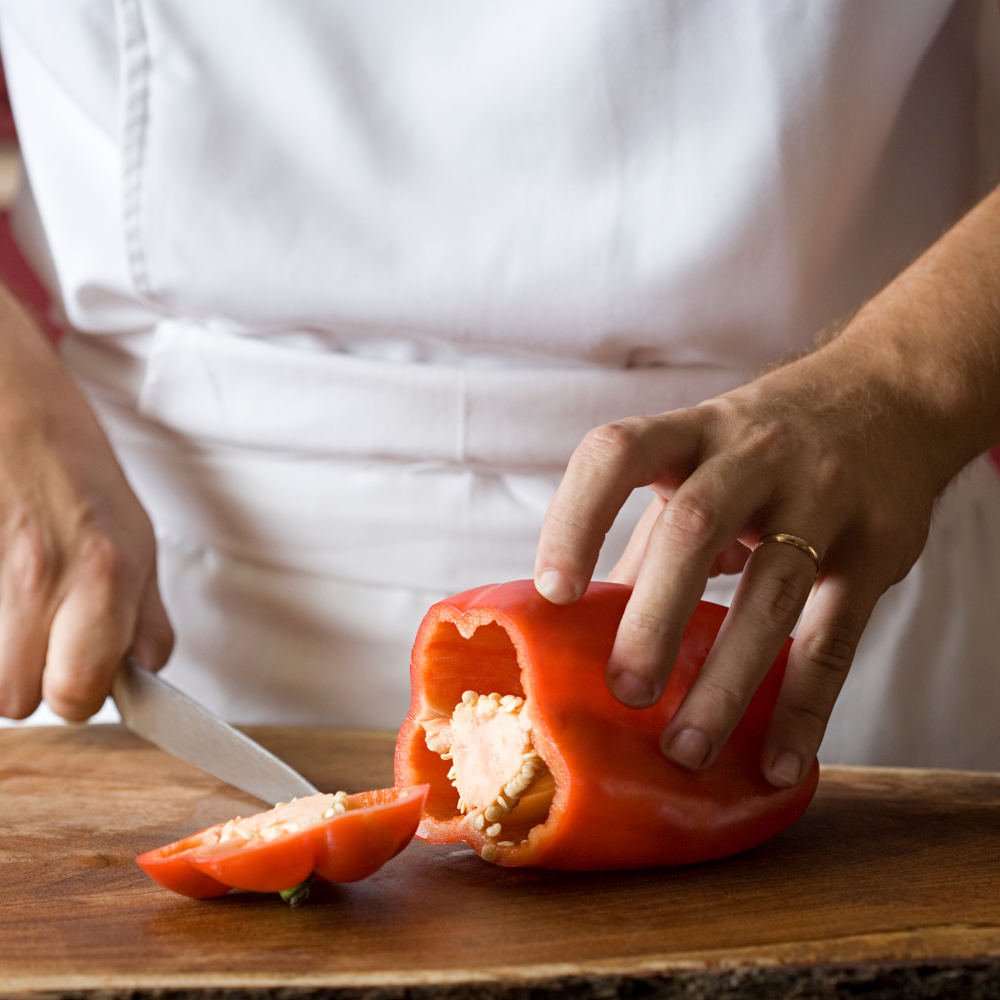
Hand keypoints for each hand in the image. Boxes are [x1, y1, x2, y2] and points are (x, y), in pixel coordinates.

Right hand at [0, 286, 172, 720]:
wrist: (8, 399)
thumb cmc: (72, 464)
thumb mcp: (136, 534)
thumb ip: (144, 613)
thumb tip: (145, 673)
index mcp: (107, 573)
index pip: (78, 694)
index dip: (77, 693)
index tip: (76, 674)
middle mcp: (46, 574)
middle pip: (15, 699)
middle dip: (28, 681)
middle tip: (36, 637)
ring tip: (12, 606)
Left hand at [534, 174, 999, 785]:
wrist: (890, 393)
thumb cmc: (767, 443)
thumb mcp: (703, 463)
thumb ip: (652, 537)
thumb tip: (585, 624)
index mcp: (692, 431)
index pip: (617, 454)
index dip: (576, 517)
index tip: (551, 593)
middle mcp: (753, 453)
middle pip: (695, 528)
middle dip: (654, 616)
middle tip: (625, 692)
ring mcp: (822, 496)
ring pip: (771, 590)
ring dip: (725, 679)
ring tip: (685, 747)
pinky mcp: (878, 546)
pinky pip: (839, 634)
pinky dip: (805, 704)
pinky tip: (777, 759)